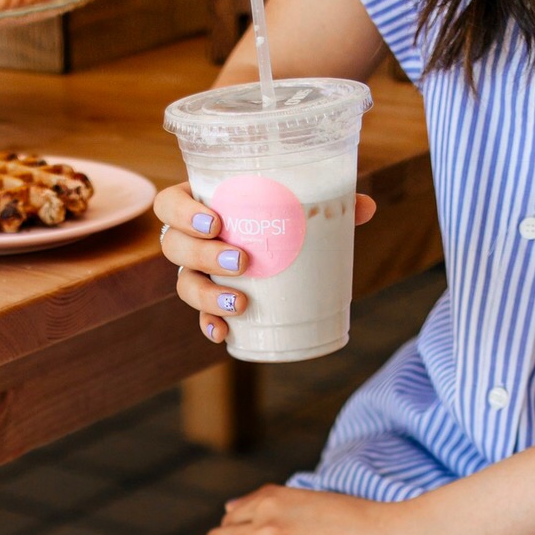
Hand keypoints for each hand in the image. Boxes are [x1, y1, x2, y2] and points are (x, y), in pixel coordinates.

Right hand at [154, 181, 376, 345]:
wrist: (278, 245)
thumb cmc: (280, 212)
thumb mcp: (298, 202)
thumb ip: (326, 200)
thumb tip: (365, 208)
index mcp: (201, 202)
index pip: (169, 204)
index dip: (183, 213)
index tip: (216, 221)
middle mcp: (191, 239)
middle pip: (173, 246)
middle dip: (202, 255)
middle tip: (241, 260)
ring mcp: (196, 273)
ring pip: (184, 284)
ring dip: (206, 294)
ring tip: (239, 300)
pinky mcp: (209, 301)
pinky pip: (200, 316)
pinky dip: (209, 324)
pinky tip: (222, 333)